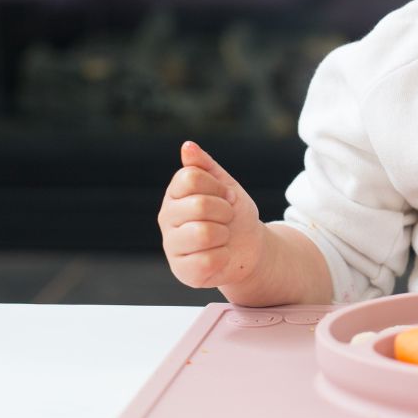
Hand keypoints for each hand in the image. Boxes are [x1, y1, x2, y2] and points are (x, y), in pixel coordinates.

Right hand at [159, 141, 265, 288]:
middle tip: (227, 218)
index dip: (218, 187)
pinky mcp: (183, 271)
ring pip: (204, 233)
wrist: (249, 248)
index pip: (191, 177)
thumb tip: (187, 146)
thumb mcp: (225, 185)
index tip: (227, 196)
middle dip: (225, 211)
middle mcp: (167, 219)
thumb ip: (205, 166)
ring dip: (225, 234)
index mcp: (174, 194)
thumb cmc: (234, 214)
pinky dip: (224, 256)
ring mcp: (172, 246)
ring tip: (223, 237)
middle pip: (199, 205)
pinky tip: (220, 255)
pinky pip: (209, 260)